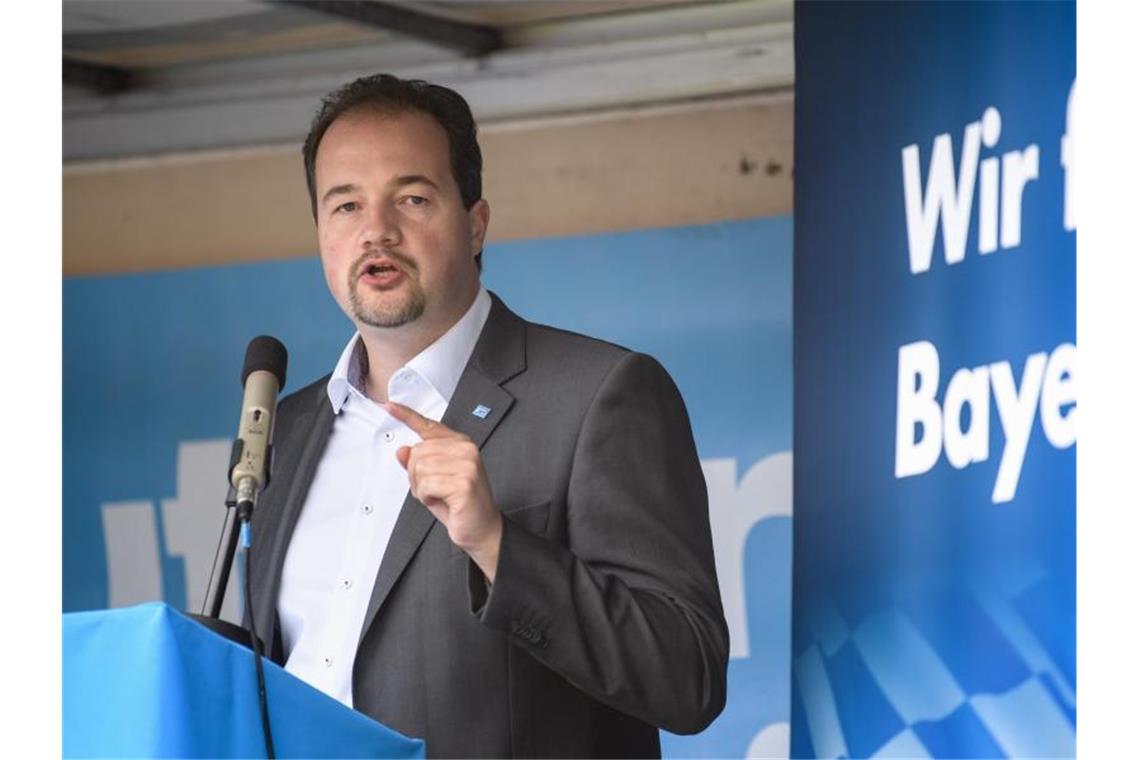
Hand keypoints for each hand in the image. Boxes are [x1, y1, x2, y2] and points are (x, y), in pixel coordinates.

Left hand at [384, 401, 502, 581]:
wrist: (482, 529)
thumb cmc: (460, 505)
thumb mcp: (433, 481)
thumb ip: (418, 464)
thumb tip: (402, 450)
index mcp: (459, 443)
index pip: (429, 426)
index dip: (406, 415)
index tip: (389, 405)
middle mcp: (466, 449)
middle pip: (417, 453)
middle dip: (416, 476)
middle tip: (434, 490)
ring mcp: (467, 464)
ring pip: (419, 469)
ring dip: (422, 488)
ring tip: (440, 496)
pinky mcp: (464, 482)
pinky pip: (426, 485)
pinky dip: (427, 497)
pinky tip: (443, 501)